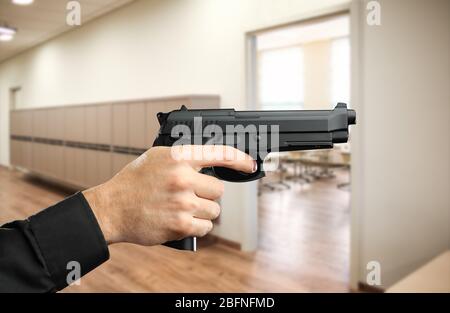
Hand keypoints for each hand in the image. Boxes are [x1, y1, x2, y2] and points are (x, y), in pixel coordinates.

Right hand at [83, 145, 254, 245]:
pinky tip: (182, 221)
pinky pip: (205, 227)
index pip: (220, 154)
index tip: (250, 164)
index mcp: (178, 157)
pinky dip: (197, 227)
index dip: (240, 159)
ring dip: (203, 212)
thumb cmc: (134, 182)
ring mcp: (182, 202)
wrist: (112, 208)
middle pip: (219, 189)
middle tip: (190, 195)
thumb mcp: (157, 157)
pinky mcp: (180, 224)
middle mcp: (182, 178)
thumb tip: (211, 160)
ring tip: (182, 208)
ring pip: (214, 210)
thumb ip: (184, 157)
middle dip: (207, 194)